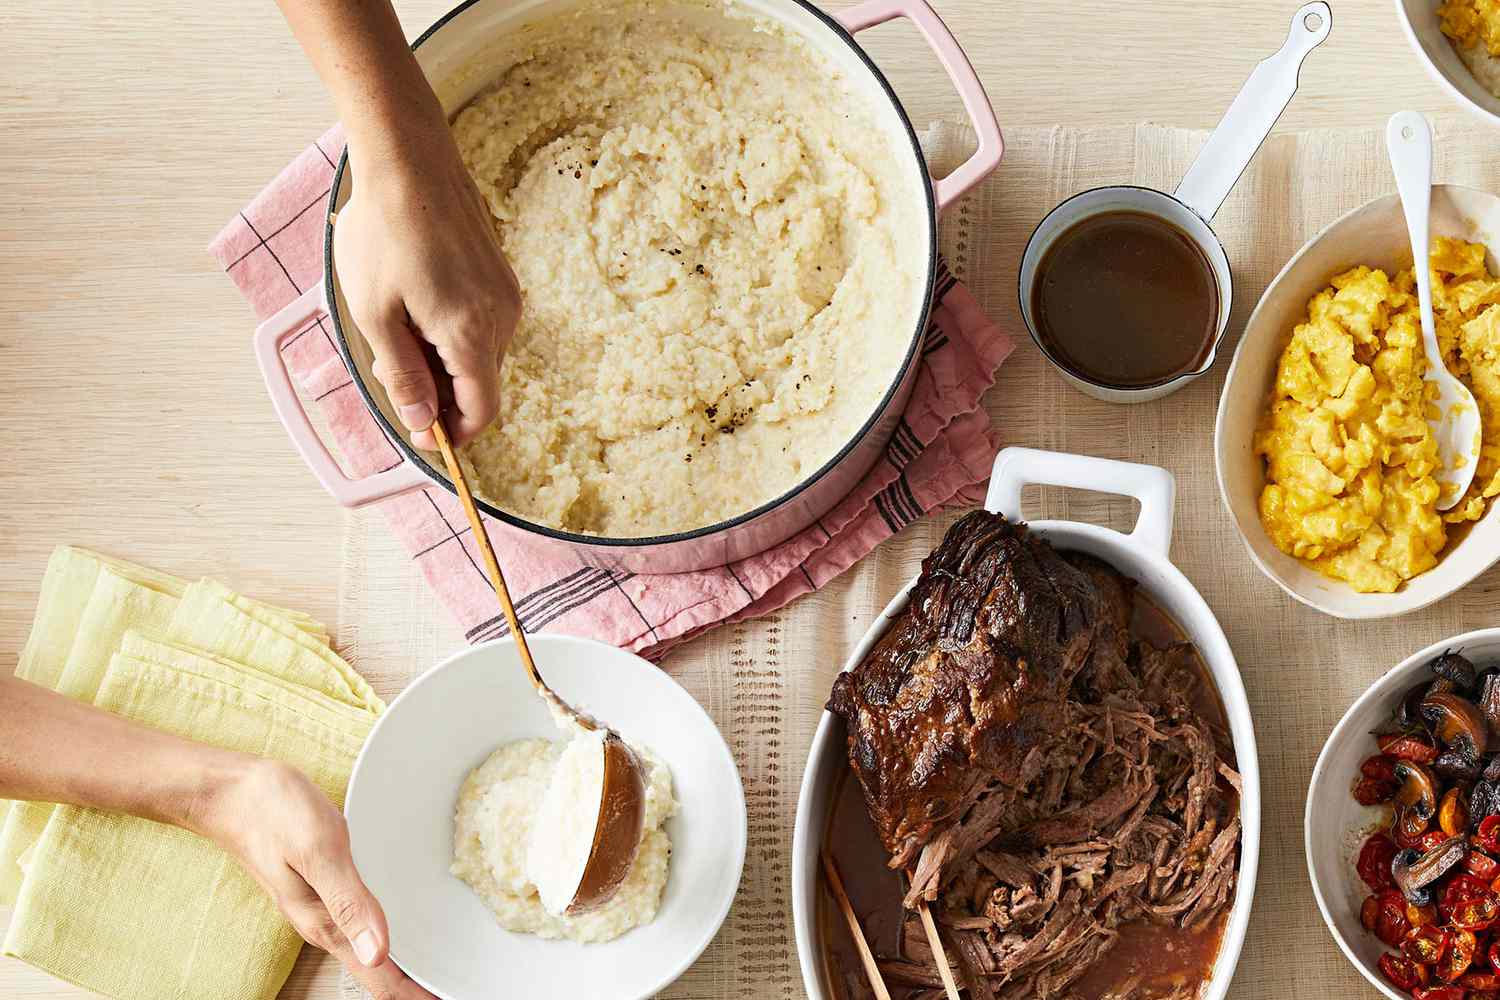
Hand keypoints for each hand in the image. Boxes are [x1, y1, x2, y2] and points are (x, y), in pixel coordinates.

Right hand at [196, 758, 435, 999]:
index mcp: (324, 922)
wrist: (233, 793)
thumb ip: (348, 902)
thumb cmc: (273, 814)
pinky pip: (360, 921)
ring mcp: (323, 905)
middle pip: (376, 971)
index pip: (376, 977)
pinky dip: (386, 934)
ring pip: (368, 948)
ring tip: (435, 972)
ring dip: (401, 964)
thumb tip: (378, 954)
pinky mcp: (325, 885)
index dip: (412, 993)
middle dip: (412, 987)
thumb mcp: (318, 852)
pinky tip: (405, 928)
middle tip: (449, 991)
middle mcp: (324, 921)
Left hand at [334, 138, 520, 448]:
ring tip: (397, 326)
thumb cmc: (385, 232)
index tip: (423, 434)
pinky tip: (417, 302)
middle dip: (440, 392)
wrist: (410, 161)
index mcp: (471, 333)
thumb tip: (423, 422)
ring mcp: (506, 294)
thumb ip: (402, 374)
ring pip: (481, 354)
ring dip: (444, 360)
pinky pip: (483, 324)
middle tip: (389, 366)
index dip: (455, 433)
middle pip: (480, 384)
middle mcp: (501, 317)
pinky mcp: (501, 276)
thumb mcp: (375, 313)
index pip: (482, 410)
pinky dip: (453, 332)